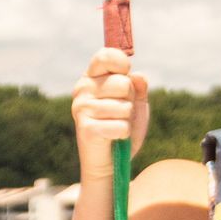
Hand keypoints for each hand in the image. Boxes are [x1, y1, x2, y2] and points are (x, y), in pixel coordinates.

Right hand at [71, 48, 149, 183]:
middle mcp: (83, 89)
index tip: (127, 75)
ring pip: (124, 107)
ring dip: (128, 120)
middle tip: (121, 112)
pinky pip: (120, 126)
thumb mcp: (135, 104)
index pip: (105, 56)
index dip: (121, 64)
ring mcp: (82, 108)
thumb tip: (138, 76)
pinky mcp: (86, 128)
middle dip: (129, 100)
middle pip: (122, 83)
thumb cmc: (122, 128)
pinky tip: (115, 138)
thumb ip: (139, 88)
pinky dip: (124, 134)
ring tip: (117, 126)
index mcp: (92, 77)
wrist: (110, 162)